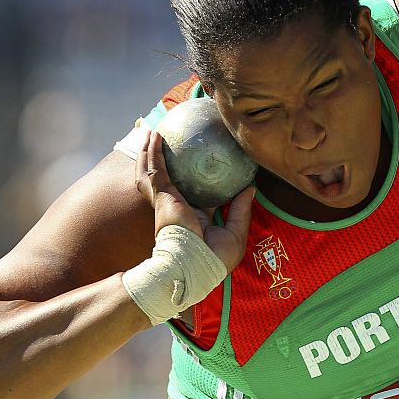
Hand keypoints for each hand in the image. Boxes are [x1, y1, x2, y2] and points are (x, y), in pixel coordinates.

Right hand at [135, 130, 254, 272]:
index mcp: (194, 216)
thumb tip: (251, 187)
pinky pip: (155, 168)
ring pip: (151, 170)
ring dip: (147, 152)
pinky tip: (154, 135)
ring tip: (150, 132)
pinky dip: (152, 151)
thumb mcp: (235, 233)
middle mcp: (176, 206)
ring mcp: (166, 200)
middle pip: (165, 178)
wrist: (193, 267)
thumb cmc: (213, 258)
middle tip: (161, 141)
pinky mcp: (162, 195)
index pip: (194, 192)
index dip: (195, 179)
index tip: (200, 163)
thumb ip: (241, 209)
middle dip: (160, 161)